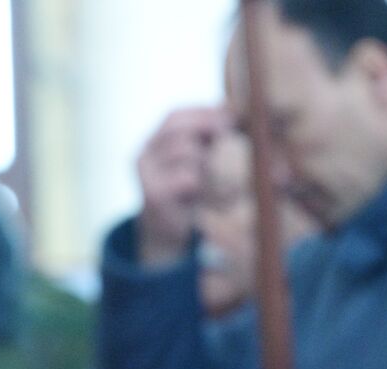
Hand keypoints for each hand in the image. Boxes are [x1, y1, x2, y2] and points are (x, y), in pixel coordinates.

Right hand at [136, 106, 230, 265]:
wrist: (170, 237)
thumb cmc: (192, 198)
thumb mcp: (200, 167)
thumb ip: (211, 146)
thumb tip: (241, 122)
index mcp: (154, 142)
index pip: (174, 116)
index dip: (203, 113)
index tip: (232, 116)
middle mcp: (145, 153)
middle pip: (178, 129)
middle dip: (207, 130)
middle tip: (232, 136)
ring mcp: (146, 173)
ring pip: (184, 150)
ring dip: (209, 158)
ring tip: (225, 173)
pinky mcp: (154, 194)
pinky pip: (186, 176)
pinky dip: (207, 180)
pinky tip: (218, 192)